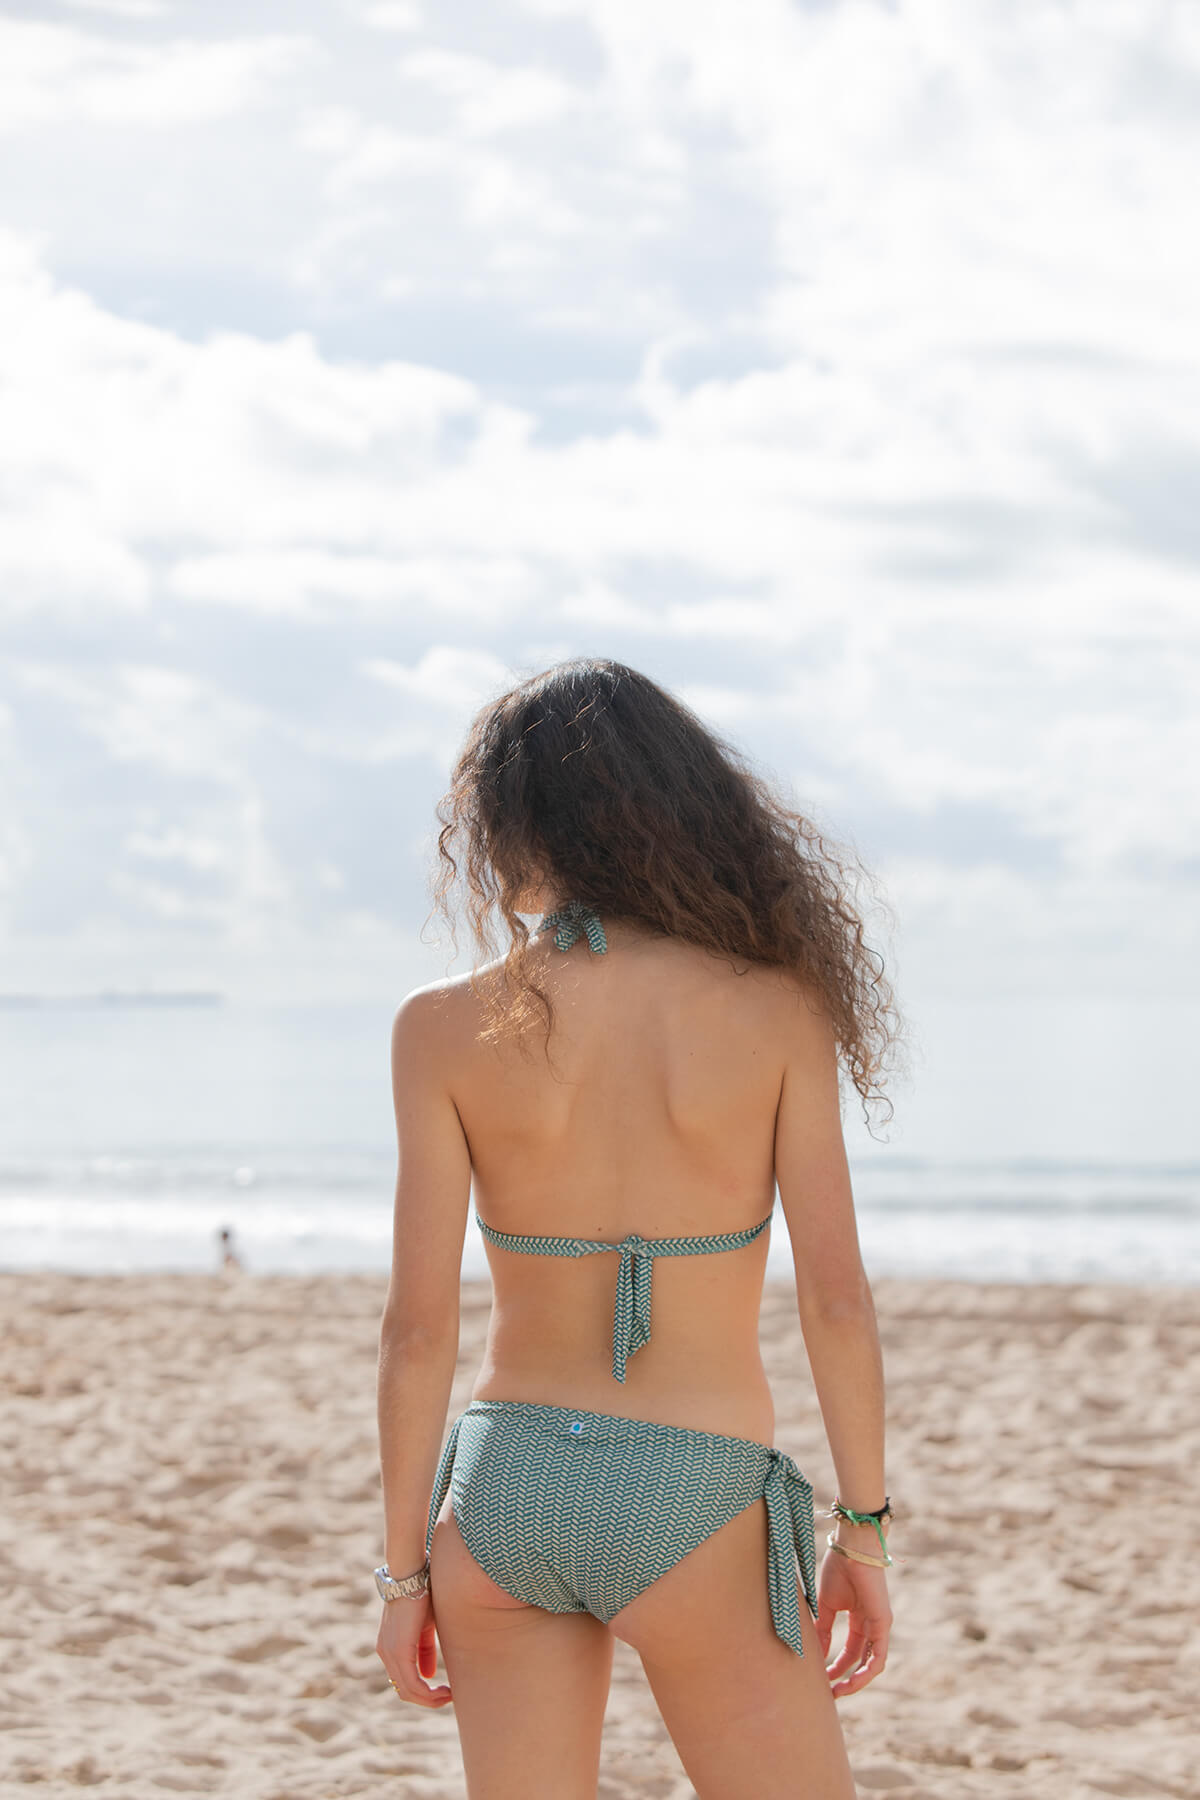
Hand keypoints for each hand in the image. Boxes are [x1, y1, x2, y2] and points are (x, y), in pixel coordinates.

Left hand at [376, 1592, 452, 1706]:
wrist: (412, 1575)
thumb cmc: (421, 1595)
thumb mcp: (425, 1627)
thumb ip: (424, 1651)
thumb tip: (429, 1675)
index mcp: (389, 1647)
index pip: (403, 1681)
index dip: (423, 1691)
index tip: (444, 1690)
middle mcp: (385, 1653)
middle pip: (405, 1691)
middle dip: (428, 1699)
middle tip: (449, 1696)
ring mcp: (389, 1653)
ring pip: (408, 1691)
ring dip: (430, 1699)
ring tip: (449, 1695)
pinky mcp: (399, 1651)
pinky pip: (412, 1683)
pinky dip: (428, 1693)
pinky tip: (445, 1690)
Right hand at [816, 1549, 890, 1697]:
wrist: (851, 1549)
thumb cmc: (838, 1569)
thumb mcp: (826, 1605)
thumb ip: (823, 1629)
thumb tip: (816, 1653)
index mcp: (858, 1617)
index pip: (850, 1650)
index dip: (836, 1665)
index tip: (821, 1677)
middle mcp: (871, 1624)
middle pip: (861, 1660)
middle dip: (845, 1678)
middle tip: (830, 1693)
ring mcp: (880, 1625)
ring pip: (872, 1663)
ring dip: (856, 1681)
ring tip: (838, 1691)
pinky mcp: (884, 1623)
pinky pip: (879, 1656)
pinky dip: (867, 1672)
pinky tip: (853, 1682)